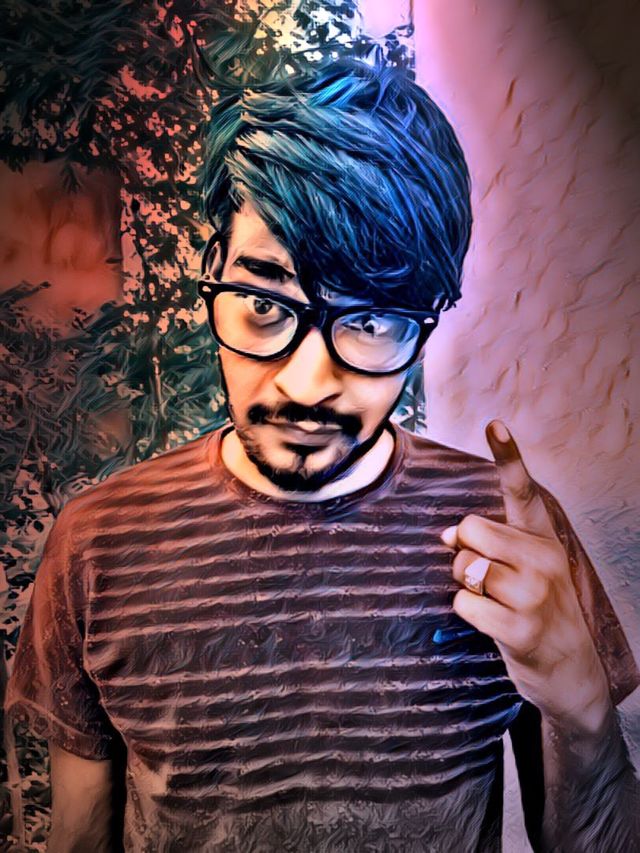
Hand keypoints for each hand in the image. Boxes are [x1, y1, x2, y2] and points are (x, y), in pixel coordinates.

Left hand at [442, 420, 611, 732]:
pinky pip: (463, 602)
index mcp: (543, 538)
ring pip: (464, 566)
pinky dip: (466, 611)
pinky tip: (491, 622)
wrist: (572, 672)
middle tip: (482, 575)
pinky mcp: (520, 627)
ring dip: (464, 584)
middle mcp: (543, 559)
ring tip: (490, 601)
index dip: (508, 455)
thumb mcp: (528, 570)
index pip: (521, 491)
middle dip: (462, 551)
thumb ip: (490, 544)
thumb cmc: (538, 611)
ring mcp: (534, 593)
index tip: (494, 424)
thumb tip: (446, 535)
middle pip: (470, 529)